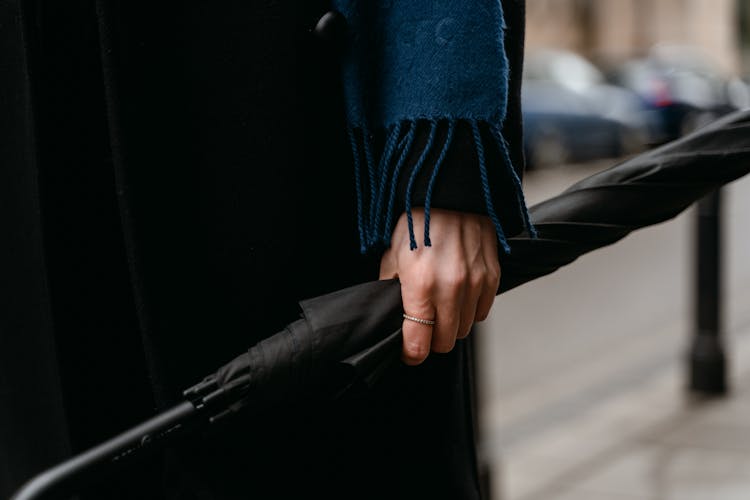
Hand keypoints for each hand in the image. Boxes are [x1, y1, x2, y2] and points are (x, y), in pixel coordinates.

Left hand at [379, 208, 500, 364]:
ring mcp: (475, 283)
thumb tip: (391, 313)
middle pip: (444, 342)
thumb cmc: (418, 220)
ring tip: (441, 306)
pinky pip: (482, 312)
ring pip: (464, 329)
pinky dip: (470, 310)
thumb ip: (390, 288)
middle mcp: (450, 288)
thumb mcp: (392, 254)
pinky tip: (458, 295)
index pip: (418, 343)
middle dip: (432, 340)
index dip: (411, 353)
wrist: (452, 192)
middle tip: (424, 326)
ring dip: (451, 325)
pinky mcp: (491, 277)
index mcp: (420, 285)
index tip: (408, 350)